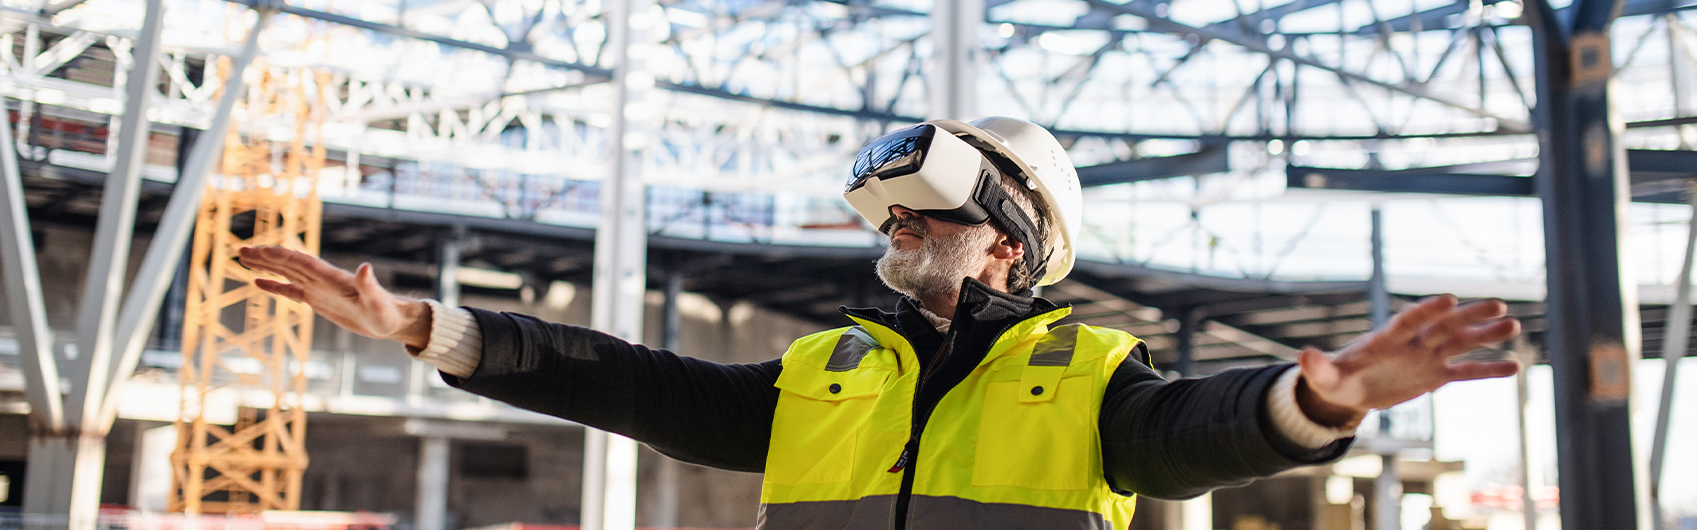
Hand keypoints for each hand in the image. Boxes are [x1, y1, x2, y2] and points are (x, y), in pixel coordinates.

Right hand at [238, 246, 433, 349]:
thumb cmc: (386, 312)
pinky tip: (257, 282)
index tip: (261, 249)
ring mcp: (318, 289)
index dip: (282, 256)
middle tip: (240, 249)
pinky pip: (291, 290)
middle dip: (266, 257)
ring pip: (286, 273)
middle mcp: (323, 279)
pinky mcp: (318, 300)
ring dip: (266, 266)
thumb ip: (369, 285)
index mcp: (333, 277)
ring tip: (243, 258)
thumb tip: (365, 267)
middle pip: (289, 264)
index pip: (303, 262)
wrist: (391, 321)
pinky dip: (274, 285)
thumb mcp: (377, 301)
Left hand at [1295, 295, 1521, 427]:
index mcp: (1386, 339)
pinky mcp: (1435, 376)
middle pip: (1443, 326)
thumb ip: (1318, 367)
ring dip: (1485, 336)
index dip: (1427, 310)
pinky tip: (1514, 367)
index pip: (1409, 321)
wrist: (1351, 389)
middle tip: (1497, 304)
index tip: (1448, 298)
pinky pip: (1465, 373)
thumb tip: (1303, 357)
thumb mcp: (1324, 378)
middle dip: (1468, 316)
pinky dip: (1487, 370)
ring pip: (1460, 343)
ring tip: (1513, 326)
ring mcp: (1426, 357)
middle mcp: (1412, 343)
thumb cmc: (1336, 379)